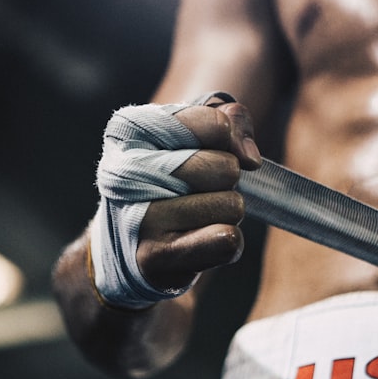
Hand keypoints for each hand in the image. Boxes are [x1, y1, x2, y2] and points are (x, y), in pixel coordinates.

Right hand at [137, 100, 260, 291]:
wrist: (128, 242)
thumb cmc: (170, 179)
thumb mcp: (196, 135)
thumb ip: (232, 122)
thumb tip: (250, 158)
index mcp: (133, 129)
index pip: (217, 125)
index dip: (227, 141)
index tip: (209, 151)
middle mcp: (127, 169)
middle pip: (227, 168)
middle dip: (226, 181)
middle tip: (198, 190)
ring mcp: (140, 216)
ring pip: (231, 206)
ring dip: (224, 214)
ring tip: (194, 216)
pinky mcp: (155, 256)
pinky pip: (226, 241)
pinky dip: (227, 243)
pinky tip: (201, 241)